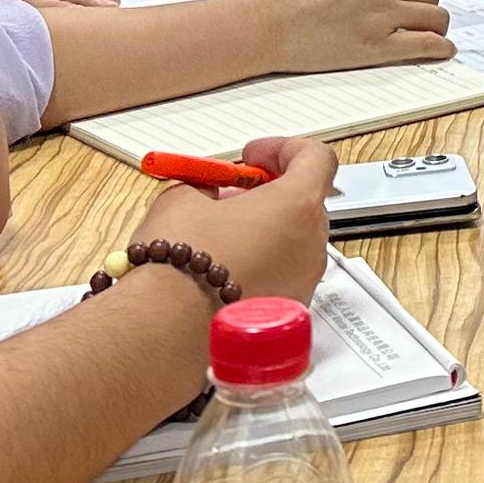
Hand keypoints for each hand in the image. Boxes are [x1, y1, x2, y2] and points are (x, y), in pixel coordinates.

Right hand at [141, 132, 335, 306]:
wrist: (167, 332)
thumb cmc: (180, 267)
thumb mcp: (182, 200)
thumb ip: (206, 186)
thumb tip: (208, 190)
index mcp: (297, 207)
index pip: (316, 158)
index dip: (282, 150)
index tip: (252, 157)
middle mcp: (311, 247)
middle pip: (304, 203)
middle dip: (267, 193)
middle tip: (229, 196)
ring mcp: (303, 284)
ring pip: (293, 244)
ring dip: (264, 232)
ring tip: (218, 235)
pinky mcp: (286, 315)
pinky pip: (282, 278)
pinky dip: (260, 267)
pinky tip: (221, 270)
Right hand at [254, 0, 455, 75]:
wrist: (266, 25)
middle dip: (427, 6)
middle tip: (419, 17)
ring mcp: (381, 14)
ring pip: (435, 18)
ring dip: (436, 27)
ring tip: (431, 34)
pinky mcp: (378, 46)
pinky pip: (428, 44)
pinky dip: (441, 48)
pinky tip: (441, 50)